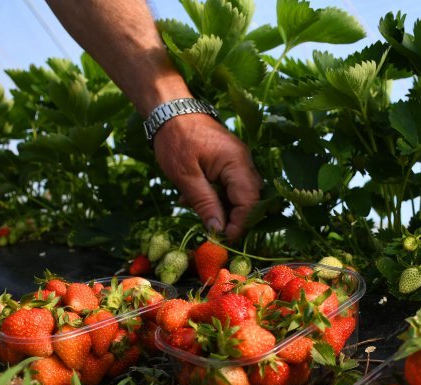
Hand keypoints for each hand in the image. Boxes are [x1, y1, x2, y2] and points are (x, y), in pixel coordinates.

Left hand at [153, 113, 262, 240]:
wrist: (170, 110)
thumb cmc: (175, 140)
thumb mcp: (185, 176)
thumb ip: (205, 203)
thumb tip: (218, 229)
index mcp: (236, 162)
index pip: (249, 201)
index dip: (240, 223)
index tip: (224, 238)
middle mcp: (244, 161)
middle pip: (251, 199)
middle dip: (235, 219)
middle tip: (215, 232)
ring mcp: (239, 160)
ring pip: (242, 194)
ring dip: (226, 209)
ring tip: (202, 214)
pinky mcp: (231, 161)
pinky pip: (232, 185)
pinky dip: (219, 197)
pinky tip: (198, 199)